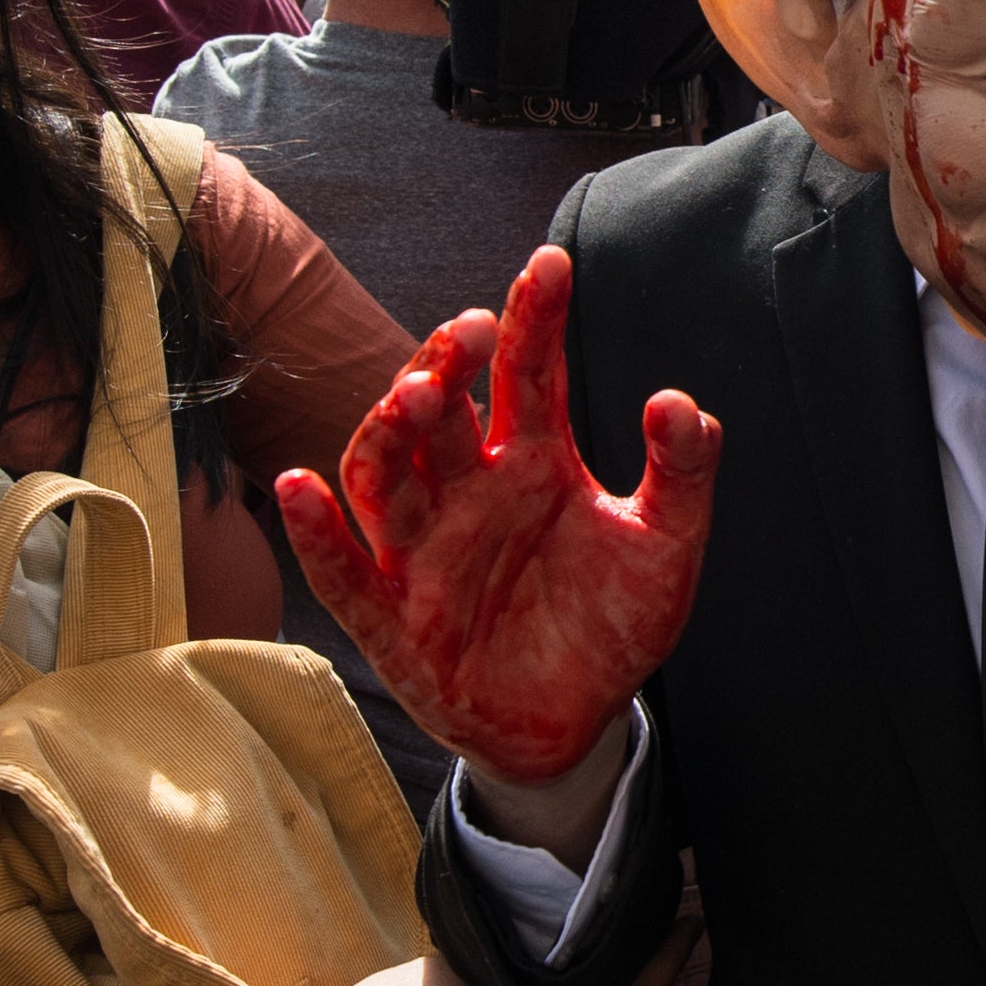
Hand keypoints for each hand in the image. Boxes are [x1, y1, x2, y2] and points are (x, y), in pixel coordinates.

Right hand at [278, 245, 721, 784]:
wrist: (579, 721)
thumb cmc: (610, 623)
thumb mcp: (665, 549)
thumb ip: (680, 477)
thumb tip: (682, 403)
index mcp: (533, 462)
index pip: (526, 374)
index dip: (533, 319)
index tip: (551, 264)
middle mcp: (469, 493)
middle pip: (440, 414)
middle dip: (447, 364)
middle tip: (472, 329)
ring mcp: (424, 552)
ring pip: (385, 475)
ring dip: (390, 430)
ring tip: (417, 394)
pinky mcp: (393, 619)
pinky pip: (343, 571)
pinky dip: (316, 532)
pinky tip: (303, 486)